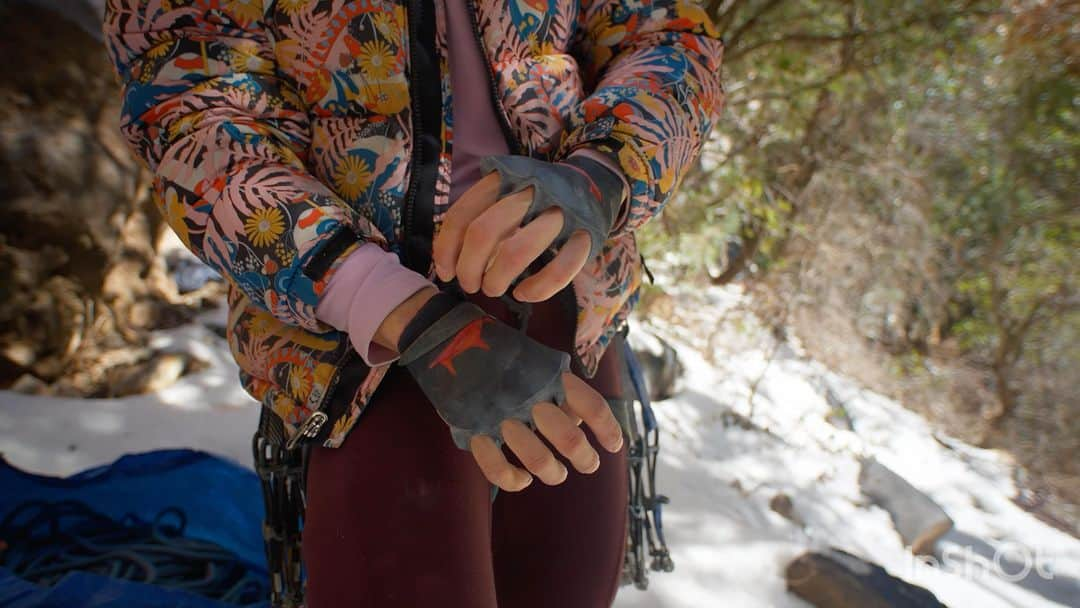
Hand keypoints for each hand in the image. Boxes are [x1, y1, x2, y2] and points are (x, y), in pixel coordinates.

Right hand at [394, 298, 623, 490]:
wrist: (450, 338)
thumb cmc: (502, 351)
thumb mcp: (537, 359)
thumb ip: (558, 387)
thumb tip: (581, 421)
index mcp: (549, 375)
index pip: (591, 405)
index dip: (608, 429)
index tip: (616, 446)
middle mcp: (529, 396)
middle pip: (569, 439)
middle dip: (585, 459)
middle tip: (589, 465)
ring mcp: (501, 415)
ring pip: (538, 460)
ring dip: (553, 472)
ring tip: (558, 474)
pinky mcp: (474, 430)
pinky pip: (498, 469)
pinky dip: (514, 481)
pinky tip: (523, 480)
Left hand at [432, 170, 592, 301]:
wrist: (595, 181)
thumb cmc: (538, 197)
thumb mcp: (507, 192)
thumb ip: (480, 215)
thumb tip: (447, 261)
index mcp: (506, 177)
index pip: (464, 214)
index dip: (447, 248)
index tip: (446, 273)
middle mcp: (532, 190)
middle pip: (484, 232)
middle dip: (469, 267)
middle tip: (470, 284)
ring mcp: (561, 212)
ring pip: (517, 250)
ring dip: (496, 279)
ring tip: (492, 289)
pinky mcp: (586, 235)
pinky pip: (559, 269)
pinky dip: (537, 289)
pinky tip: (524, 294)